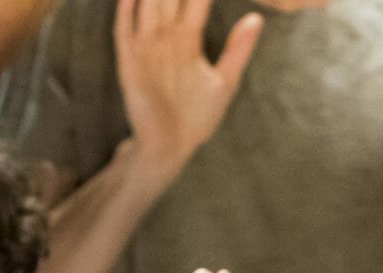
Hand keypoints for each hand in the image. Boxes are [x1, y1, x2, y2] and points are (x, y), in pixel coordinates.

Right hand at [115, 0, 262, 173]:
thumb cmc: (197, 116)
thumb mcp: (226, 80)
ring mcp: (146, 48)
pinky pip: (125, 29)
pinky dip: (126, 9)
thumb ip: (239, 48)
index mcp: (188, 38)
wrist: (173, 147)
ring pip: (147, 3)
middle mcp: (165, 37)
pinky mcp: (130, 64)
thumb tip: (257, 17)